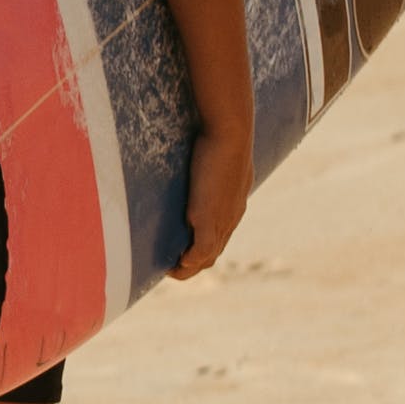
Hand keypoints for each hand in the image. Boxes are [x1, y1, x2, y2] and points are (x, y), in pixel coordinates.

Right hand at [170, 126, 247, 278]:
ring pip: (207, 258)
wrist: (231, 134)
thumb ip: (216, 160)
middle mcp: (230, 218)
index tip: (184, 248)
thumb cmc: (225, 136)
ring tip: (169, 268)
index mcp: (235, 205)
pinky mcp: (208, 220)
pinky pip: (199, 253)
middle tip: (172, 265)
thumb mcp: (223, 153)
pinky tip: (174, 263)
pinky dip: (187, 262)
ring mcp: (221, 221)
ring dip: (188, 267)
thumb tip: (205, 145)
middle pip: (214, 253)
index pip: (220, 236)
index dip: (203, 247)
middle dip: (194, 264)